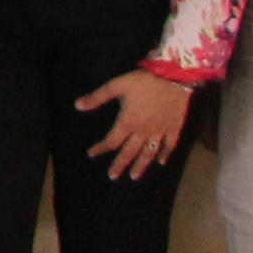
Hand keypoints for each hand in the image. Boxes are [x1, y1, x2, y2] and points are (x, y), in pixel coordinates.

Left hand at [74, 68, 194, 178]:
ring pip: (149, 153)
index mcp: (128, 122)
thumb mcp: (117, 85)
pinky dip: (165, 155)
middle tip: (112, 176)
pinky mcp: (174, 128)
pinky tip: (162, 162)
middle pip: (129, 152)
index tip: (91, 153)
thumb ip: (98, 97)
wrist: (174, 76)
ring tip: (134, 176)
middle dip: (119, 164)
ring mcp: (160, 131)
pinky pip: (170, 145)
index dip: (100, 148)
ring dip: (141, 165)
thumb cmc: (144, 80)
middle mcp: (143, 131)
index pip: (111, 141)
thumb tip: (77, 106)